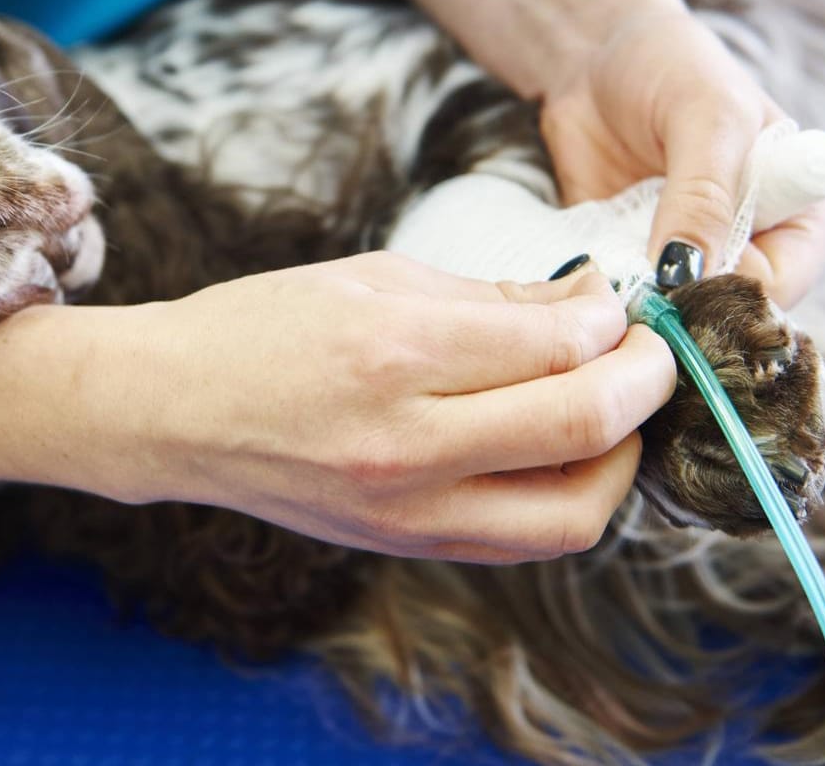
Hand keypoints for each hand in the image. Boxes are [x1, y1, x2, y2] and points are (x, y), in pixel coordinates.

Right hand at [109, 253, 676, 562]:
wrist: (171, 411)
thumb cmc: (263, 328)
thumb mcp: (376, 279)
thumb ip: (493, 298)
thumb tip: (590, 305)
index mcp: (396, 354)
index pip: (560, 345)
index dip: (616, 320)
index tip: (620, 301)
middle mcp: (409, 444)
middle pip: (584, 426)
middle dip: (647, 382)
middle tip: (653, 351)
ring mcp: (408, 510)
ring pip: (574, 511)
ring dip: (622, 456)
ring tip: (617, 409)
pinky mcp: (407, 544)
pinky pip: (525, 539)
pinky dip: (571, 497)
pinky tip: (567, 451)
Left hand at [536, 9, 824, 305]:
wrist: (595, 55)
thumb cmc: (673, 68)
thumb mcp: (706, 118)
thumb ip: (705, 195)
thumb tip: (691, 275)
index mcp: (804, 218)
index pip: (781, 288)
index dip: (730, 293)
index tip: (675, 280)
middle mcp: (756, 251)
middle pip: (728, 315)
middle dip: (678, 305)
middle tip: (631, 277)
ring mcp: (694, 264)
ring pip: (673, 317)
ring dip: (635, 303)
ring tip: (604, 267)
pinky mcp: (639, 267)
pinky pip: (625, 301)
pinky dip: (603, 293)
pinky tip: (583, 271)